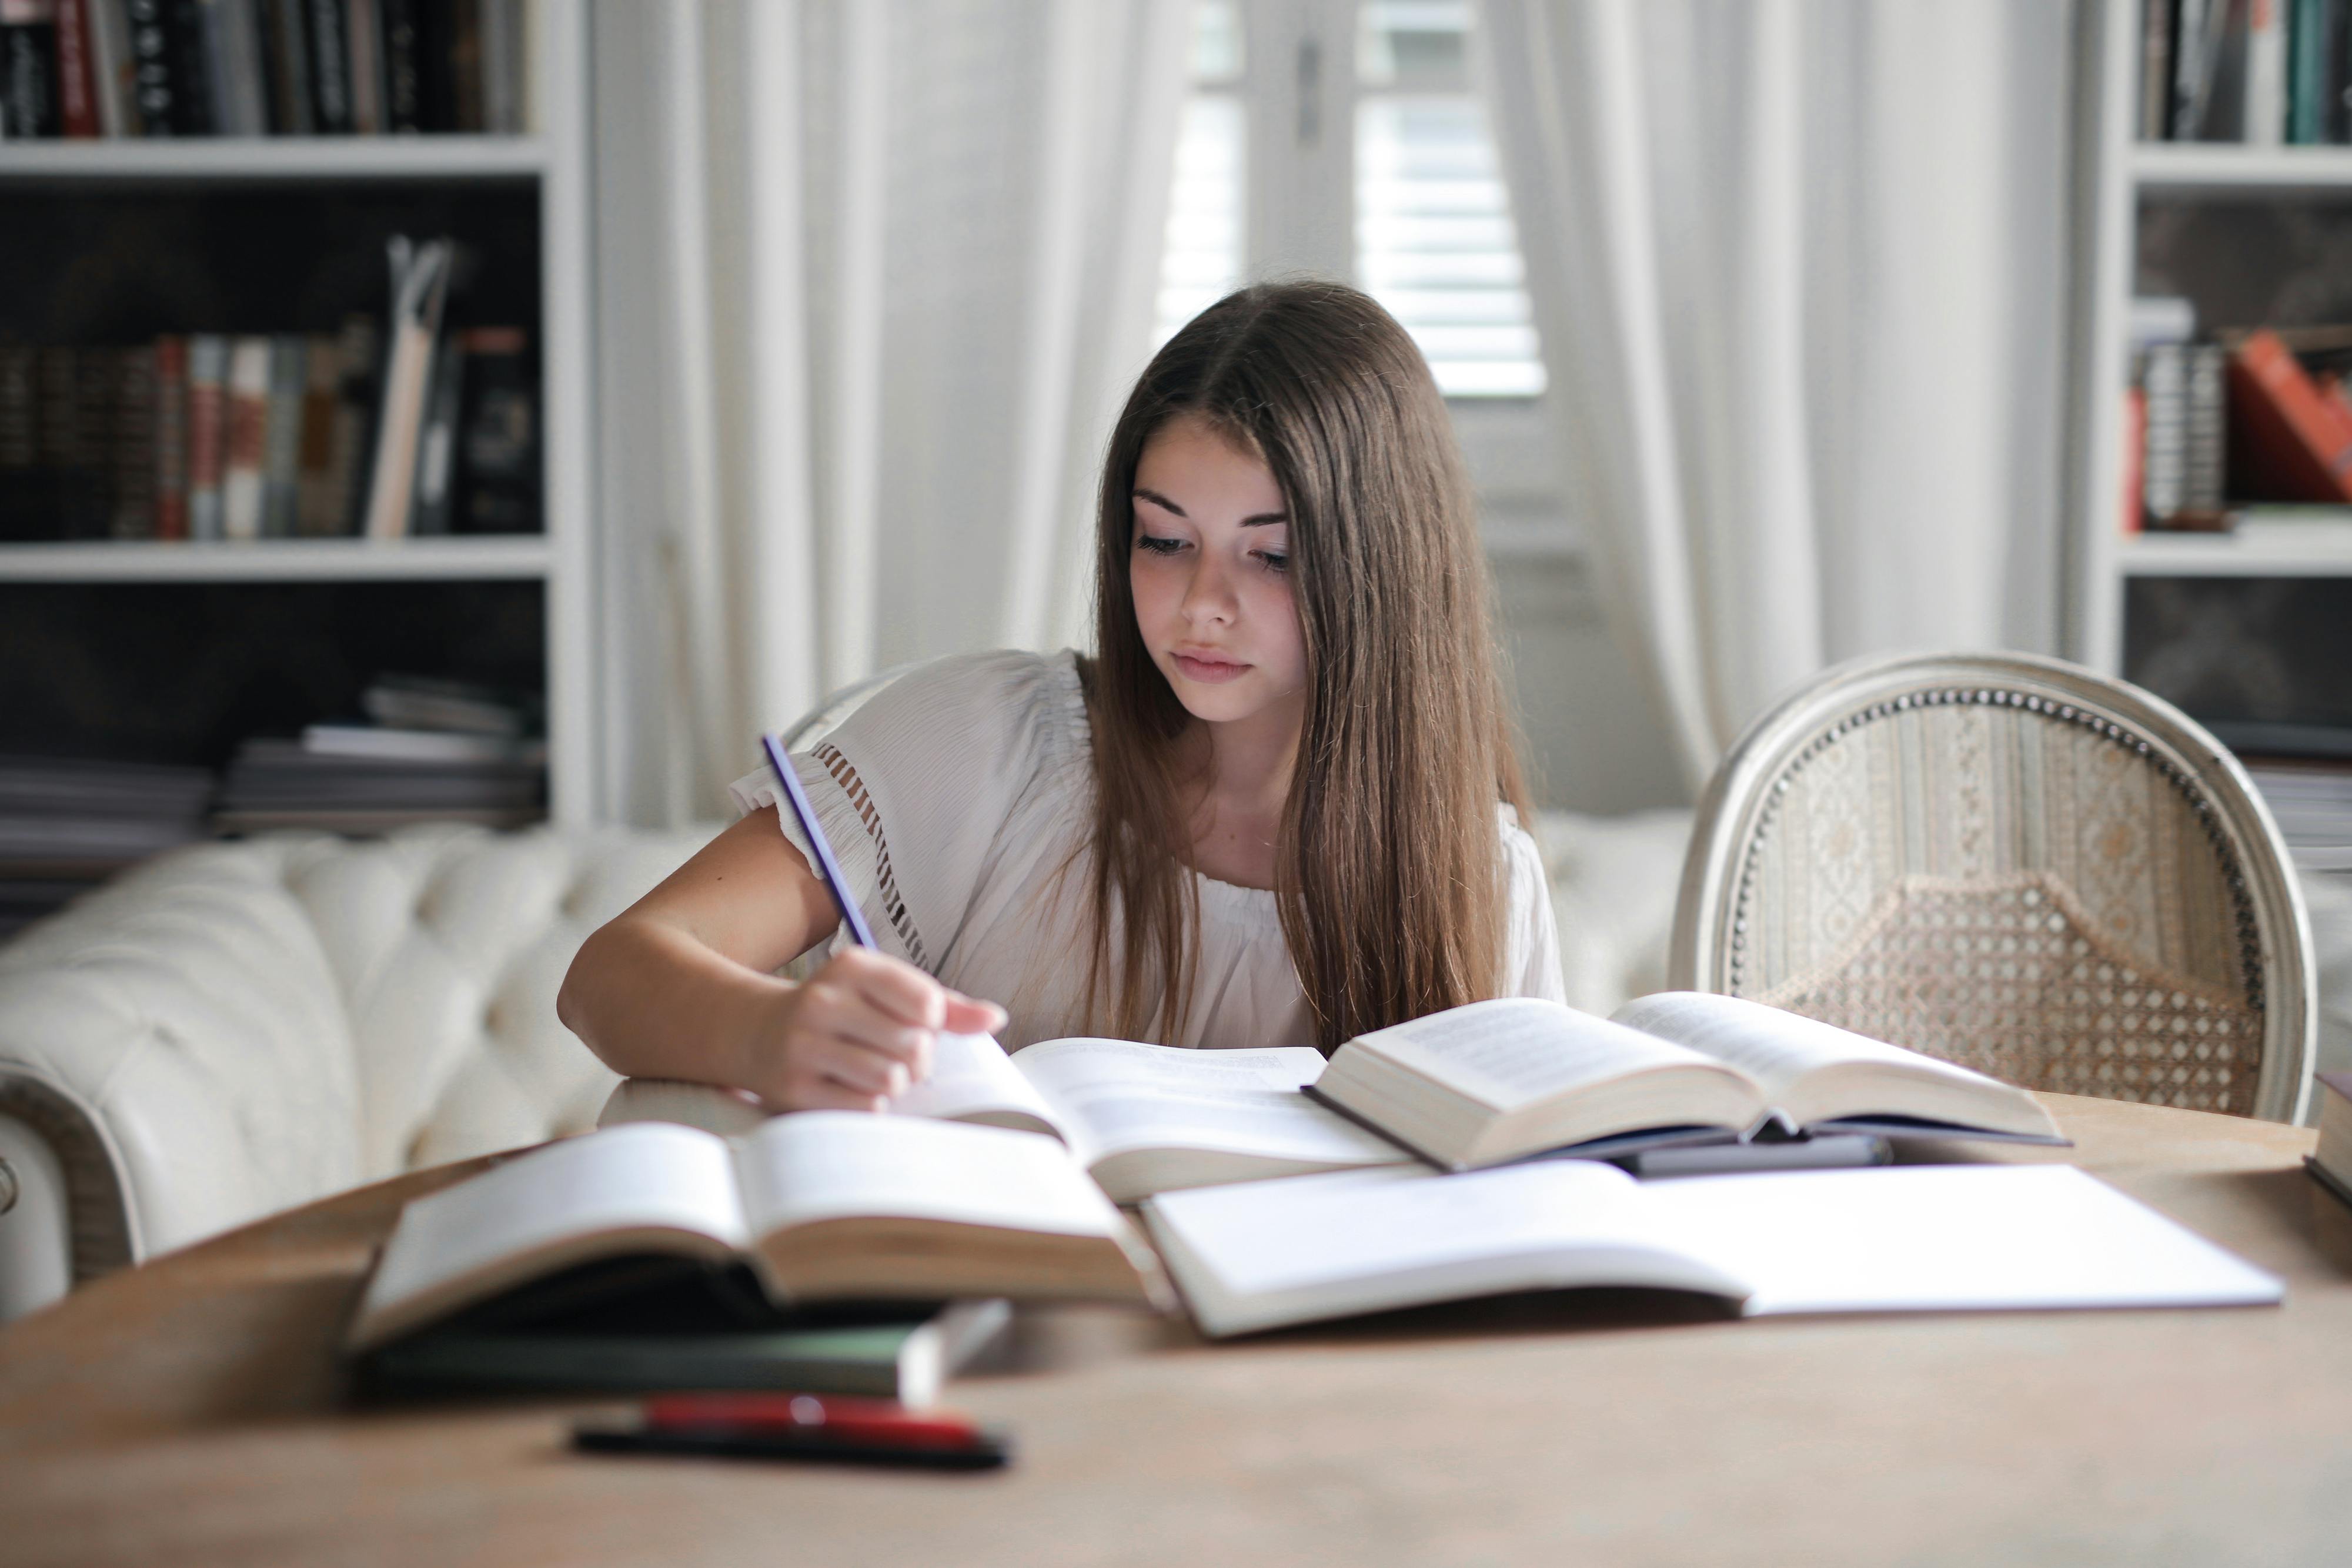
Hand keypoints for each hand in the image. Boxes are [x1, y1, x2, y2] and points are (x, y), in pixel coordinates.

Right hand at [747, 947, 1006, 1111]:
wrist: (757, 1032)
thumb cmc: (842, 1012)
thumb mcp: (885, 993)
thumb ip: (945, 1005)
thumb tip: (996, 1018)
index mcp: (851, 966)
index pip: (927, 1001)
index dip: (931, 1022)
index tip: (911, 1022)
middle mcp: (822, 1000)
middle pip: (914, 1046)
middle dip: (916, 1059)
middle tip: (894, 1054)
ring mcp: (803, 1044)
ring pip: (891, 1080)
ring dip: (893, 1084)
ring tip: (873, 1071)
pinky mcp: (793, 1087)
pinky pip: (864, 1108)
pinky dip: (869, 1104)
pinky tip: (849, 1087)